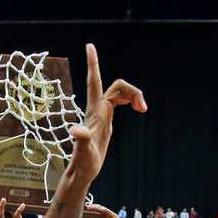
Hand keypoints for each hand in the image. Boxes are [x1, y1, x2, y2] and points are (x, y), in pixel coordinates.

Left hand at [66, 44, 146, 184]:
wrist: (82, 173)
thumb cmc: (82, 164)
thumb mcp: (84, 152)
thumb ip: (81, 140)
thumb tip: (75, 130)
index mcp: (94, 113)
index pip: (95, 82)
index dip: (93, 64)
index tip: (89, 45)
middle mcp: (96, 110)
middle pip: (117, 86)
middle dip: (133, 90)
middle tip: (142, 109)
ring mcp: (101, 115)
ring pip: (120, 93)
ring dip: (134, 95)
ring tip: (143, 110)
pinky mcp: (106, 122)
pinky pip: (119, 102)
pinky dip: (131, 100)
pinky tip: (138, 108)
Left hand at [86, 204, 131, 217]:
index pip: (94, 217)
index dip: (87, 215)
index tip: (80, 213)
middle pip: (97, 214)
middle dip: (90, 211)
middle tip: (82, 208)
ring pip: (102, 211)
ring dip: (94, 208)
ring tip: (87, 207)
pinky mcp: (115, 217)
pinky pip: (107, 212)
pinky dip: (101, 209)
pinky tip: (96, 207)